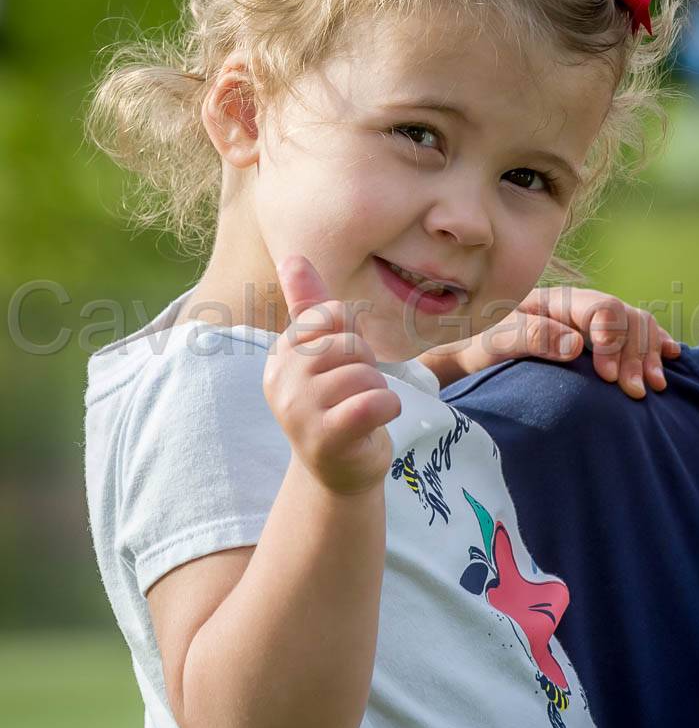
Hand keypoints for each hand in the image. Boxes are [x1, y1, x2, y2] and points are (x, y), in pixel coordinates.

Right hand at [263, 255, 401, 494]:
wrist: (339, 471)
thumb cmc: (335, 405)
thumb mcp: (324, 354)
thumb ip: (311, 307)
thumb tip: (291, 256)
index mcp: (280, 355)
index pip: (327, 316)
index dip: (350, 337)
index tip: (341, 366)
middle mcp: (281, 381)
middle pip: (347, 344)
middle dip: (366, 365)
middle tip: (356, 392)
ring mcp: (298, 411)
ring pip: (364, 374)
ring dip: (378, 391)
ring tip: (361, 410)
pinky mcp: (324, 437)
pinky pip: (372, 402)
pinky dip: (388, 407)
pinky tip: (379, 418)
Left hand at [464, 287, 680, 398]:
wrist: (472, 354)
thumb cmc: (482, 346)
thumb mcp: (498, 340)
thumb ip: (532, 337)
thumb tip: (575, 344)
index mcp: (559, 301)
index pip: (601, 308)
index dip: (612, 339)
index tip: (609, 376)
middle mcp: (581, 308)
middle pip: (626, 318)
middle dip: (635, 354)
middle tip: (634, 392)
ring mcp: (591, 323)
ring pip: (637, 326)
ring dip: (650, 354)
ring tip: (654, 386)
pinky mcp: (598, 341)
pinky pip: (637, 334)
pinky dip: (656, 344)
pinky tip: (671, 357)